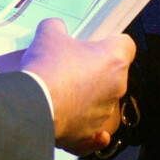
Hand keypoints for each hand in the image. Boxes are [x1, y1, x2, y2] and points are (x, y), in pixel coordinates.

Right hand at [20, 18, 134, 154]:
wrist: (32, 106)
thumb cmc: (47, 70)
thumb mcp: (48, 34)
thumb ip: (56, 27)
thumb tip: (55, 28)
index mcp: (114, 60)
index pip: (127, 45)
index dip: (111, 41)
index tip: (98, 42)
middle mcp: (115, 88)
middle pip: (113, 73)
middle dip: (95, 69)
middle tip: (72, 64)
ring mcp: (104, 112)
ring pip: (101, 99)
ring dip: (87, 94)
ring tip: (61, 89)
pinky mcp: (89, 132)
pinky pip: (94, 132)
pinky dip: (89, 130)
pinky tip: (80, 123)